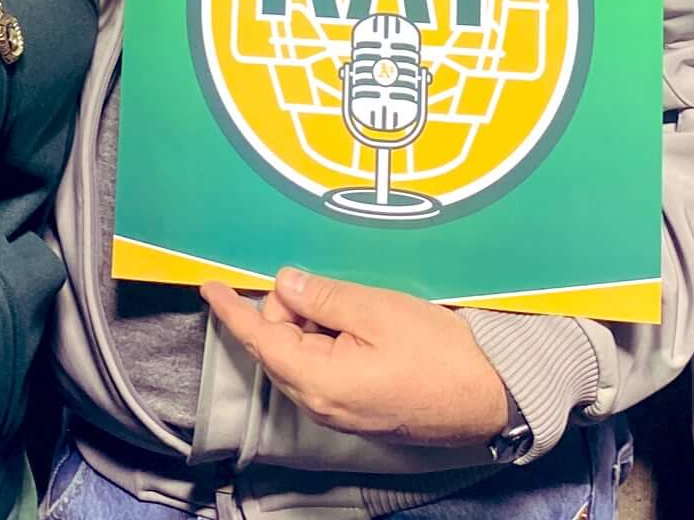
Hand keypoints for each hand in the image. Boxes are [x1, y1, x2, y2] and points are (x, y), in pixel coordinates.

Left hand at [201, 268, 508, 446]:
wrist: (485, 397)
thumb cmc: (436, 352)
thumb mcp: (378, 311)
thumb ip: (325, 298)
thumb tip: (285, 284)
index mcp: (318, 381)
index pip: (261, 340)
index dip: (233, 311)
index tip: (209, 286)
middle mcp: (320, 403)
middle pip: (278, 346)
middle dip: (286, 308)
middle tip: (320, 284)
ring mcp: (338, 410)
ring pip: (300, 356)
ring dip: (310, 323)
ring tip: (349, 304)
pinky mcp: (356, 407)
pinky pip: (321, 367)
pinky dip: (325, 339)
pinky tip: (354, 323)